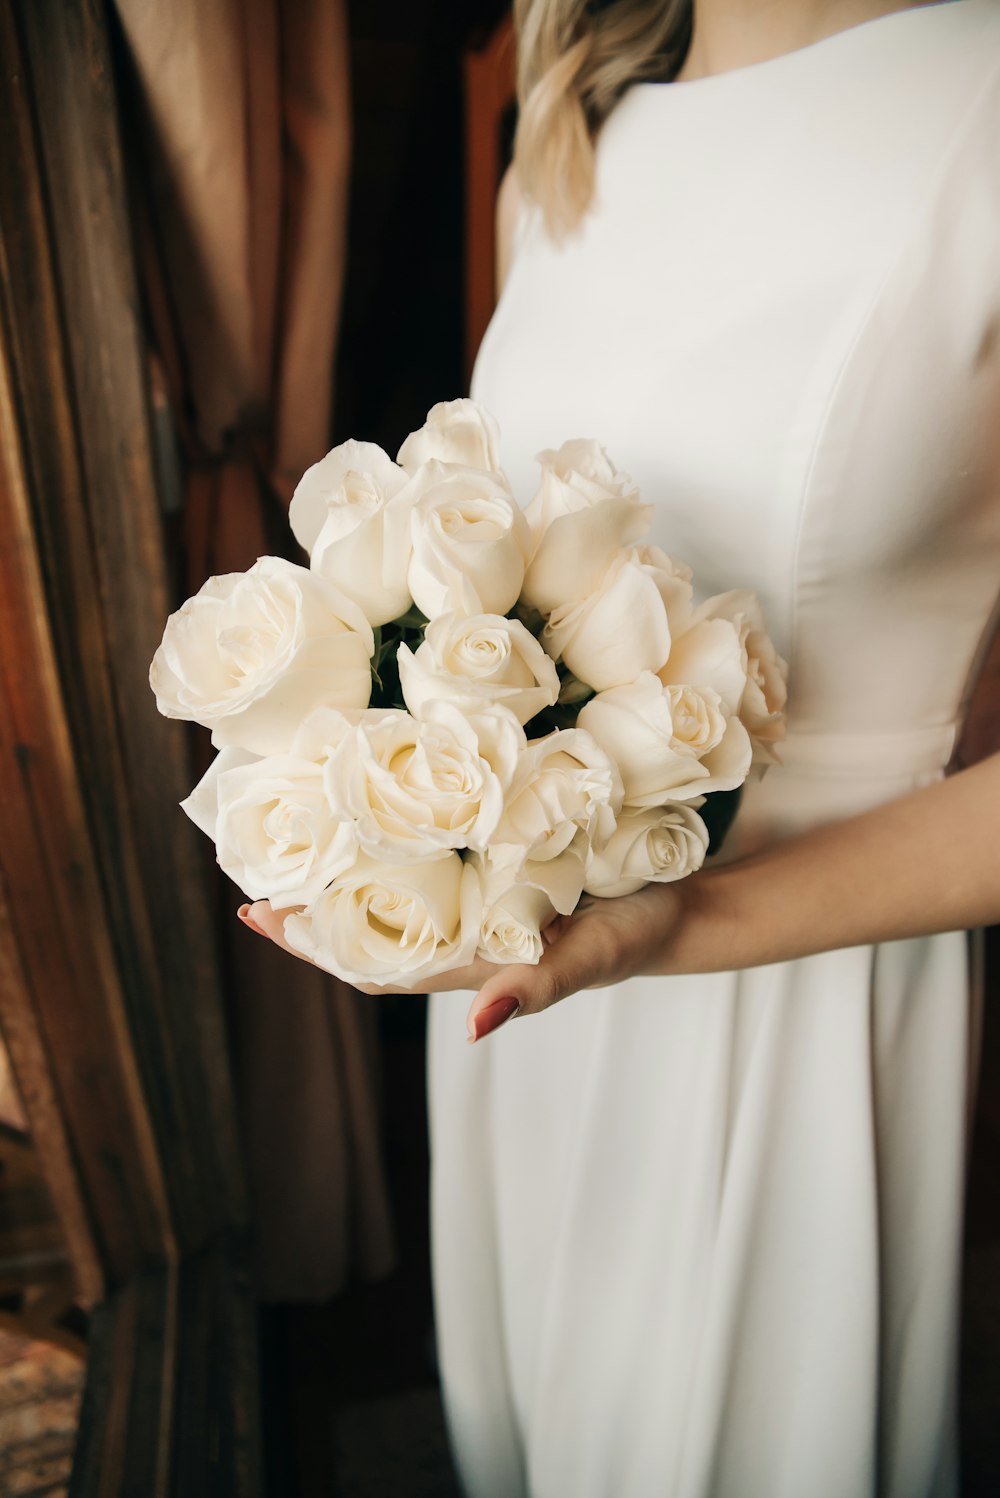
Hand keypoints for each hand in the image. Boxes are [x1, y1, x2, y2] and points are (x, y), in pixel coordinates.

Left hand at [239, 879, 685, 1037]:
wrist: (679, 910)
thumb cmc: (637, 935)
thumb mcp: (595, 955)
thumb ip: (541, 988)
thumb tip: (480, 1028)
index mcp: (471, 958)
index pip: (370, 960)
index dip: (312, 944)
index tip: (257, 914)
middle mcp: (462, 933)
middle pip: (364, 929)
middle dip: (307, 907)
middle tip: (251, 866)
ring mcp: (477, 903)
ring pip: (390, 895)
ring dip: (341, 873)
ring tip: (295, 836)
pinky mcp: (499, 869)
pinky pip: (430, 864)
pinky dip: (392, 846)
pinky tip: (375, 816)